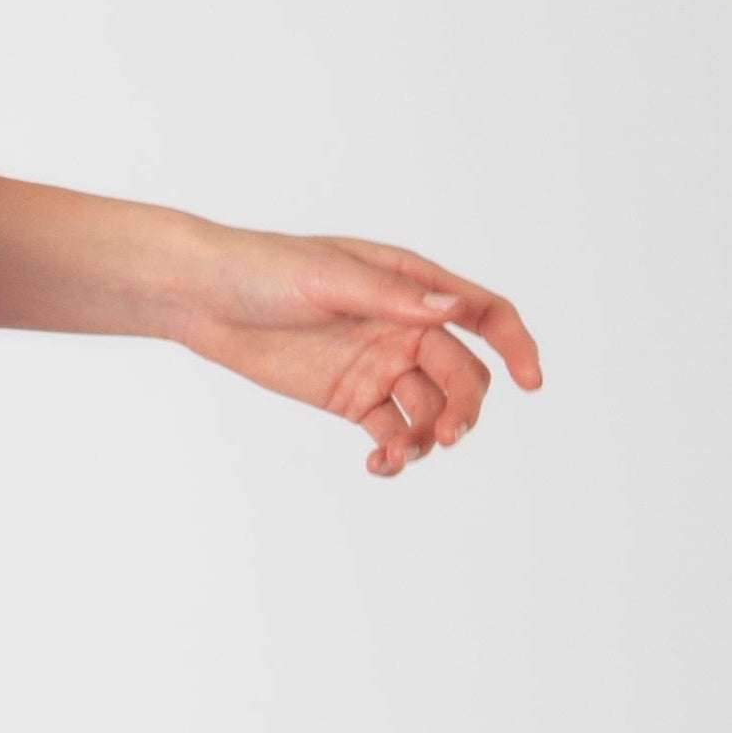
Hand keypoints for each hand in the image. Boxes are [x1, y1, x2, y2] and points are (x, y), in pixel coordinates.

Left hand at [174, 227, 542, 476]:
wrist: (201, 298)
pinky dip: (395, 451)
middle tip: (446, 437)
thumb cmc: (262, 269)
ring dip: (428, 437)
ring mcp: (380, 364)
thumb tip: (451, 308)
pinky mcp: (352, 397)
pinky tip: (378, 463)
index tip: (530, 381)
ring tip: (393, 455)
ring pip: (431, 410)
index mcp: (411, 285)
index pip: (484, 313)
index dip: (515, 345)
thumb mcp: (327, 279)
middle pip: (462, 374)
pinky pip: (392, 430)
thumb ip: (389, 299)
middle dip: (464, 408)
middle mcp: (405, 326)